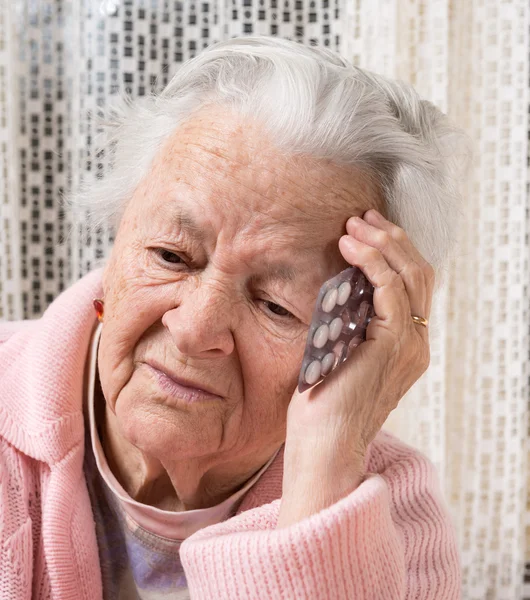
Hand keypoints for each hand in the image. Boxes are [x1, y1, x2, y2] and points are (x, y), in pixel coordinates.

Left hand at [277, 208, 434, 527]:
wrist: (324, 446)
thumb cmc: (322, 405)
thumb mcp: (339, 354)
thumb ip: (348, 323)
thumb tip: (336, 288)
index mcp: (407, 346)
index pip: (414, 286)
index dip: (394, 253)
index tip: (366, 231)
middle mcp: (417, 343)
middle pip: (420, 274)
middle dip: (392, 239)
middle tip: (363, 217)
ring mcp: (410, 344)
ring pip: (411, 276)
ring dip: (383, 243)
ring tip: (354, 225)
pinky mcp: (394, 344)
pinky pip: (391, 289)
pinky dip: (372, 261)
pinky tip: (350, 246)